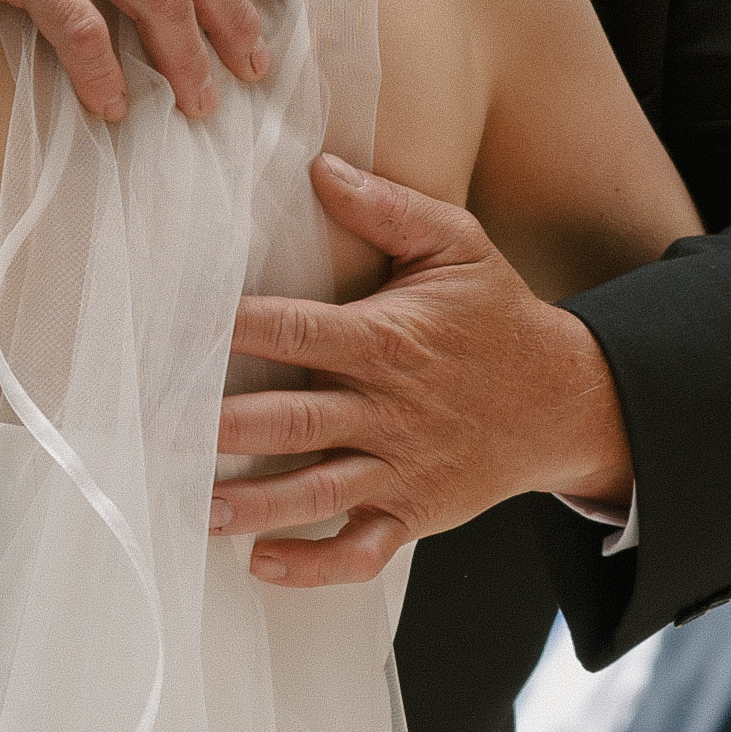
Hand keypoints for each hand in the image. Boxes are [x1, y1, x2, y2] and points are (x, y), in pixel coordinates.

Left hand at [212, 159, 629, 586]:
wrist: (567, 400)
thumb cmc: (498, 318)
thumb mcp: (459, 247)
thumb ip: (391, 209)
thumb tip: (321, 166)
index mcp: (387, 340)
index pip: (296, 331)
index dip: (235, 328)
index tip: (177, 327)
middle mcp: (388, 408)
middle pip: (296, 419)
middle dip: (227, 427)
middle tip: (163, 430)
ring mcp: (400, 467)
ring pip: (317, 492)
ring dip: (254, 504)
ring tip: (195, 508)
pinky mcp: (413, 512)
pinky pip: (361, 551)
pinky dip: (313, 565)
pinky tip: (262, 563)